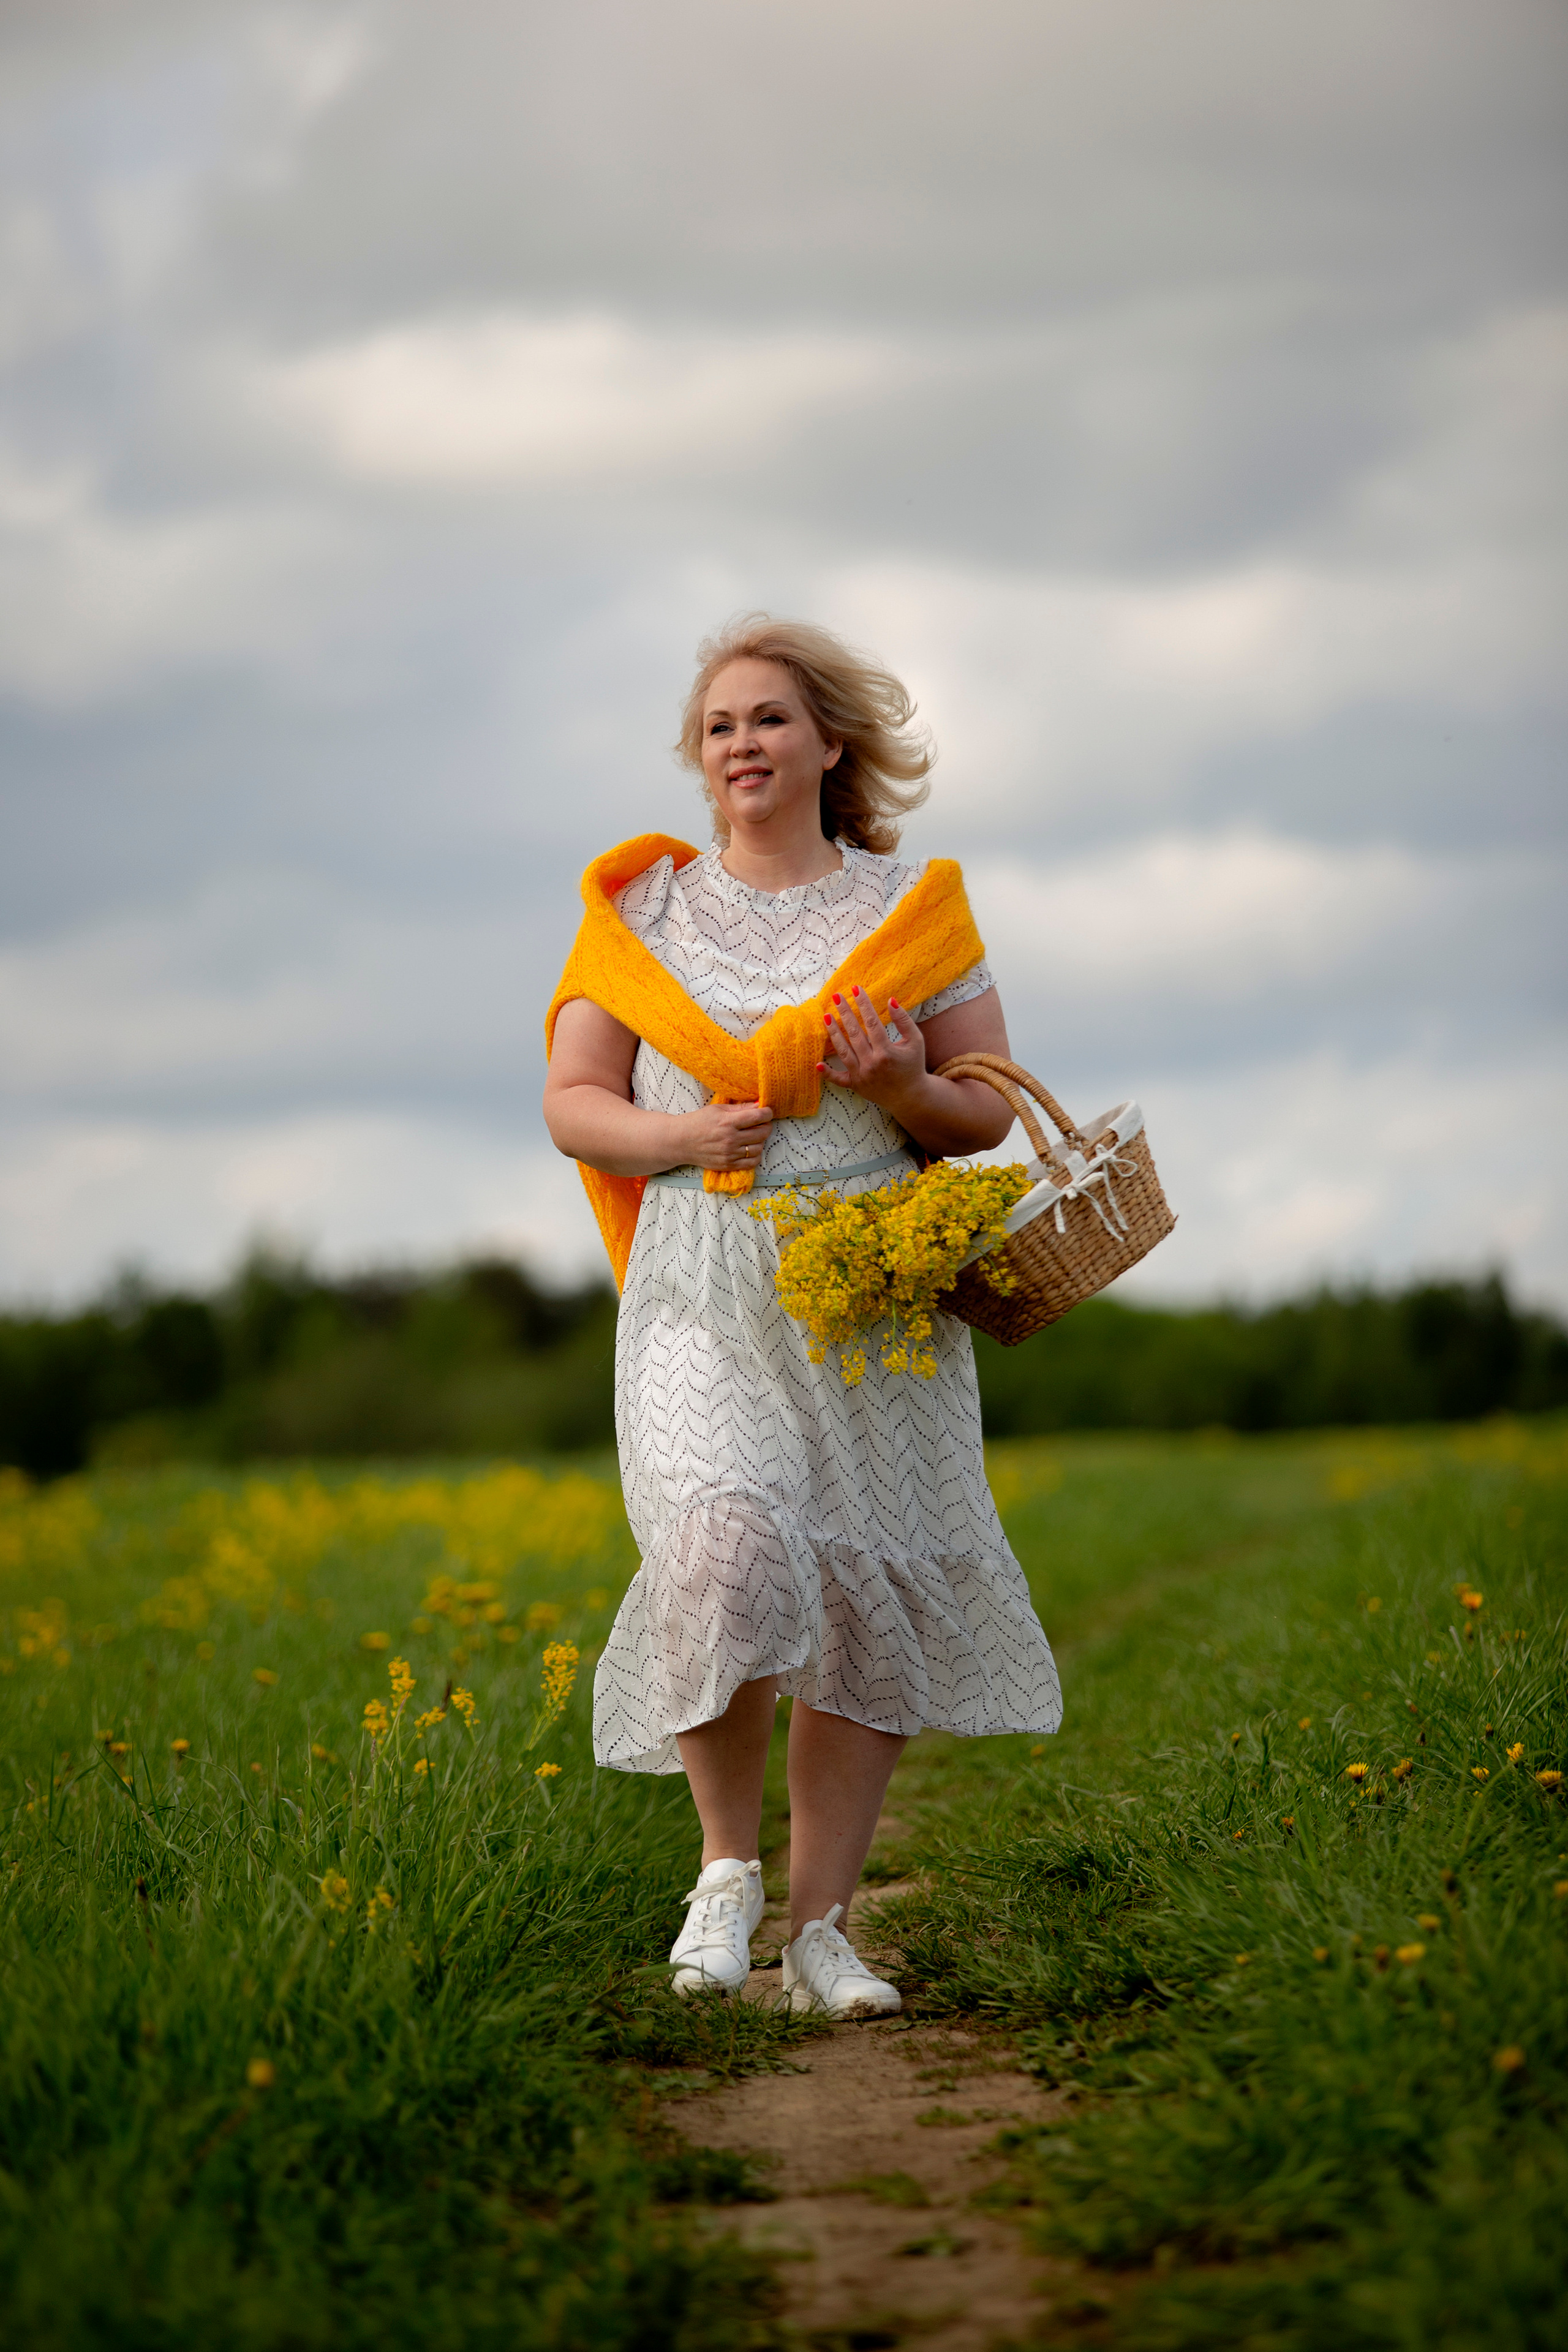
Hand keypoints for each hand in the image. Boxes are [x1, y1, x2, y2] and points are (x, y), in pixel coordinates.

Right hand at [681, 1098, 774, 1173]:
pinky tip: (749, 1148)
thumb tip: (759, 1105)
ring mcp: (730, 1154)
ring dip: (760, 1141)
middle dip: (766, 1126)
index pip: (758, 1117)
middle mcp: (730, 1139)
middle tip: (761, 1123)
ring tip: (753, 1136)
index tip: (767, 1111)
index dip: (767, 1112)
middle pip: (762, 1133)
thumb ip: (739, 1108)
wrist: (681, 1141)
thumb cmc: (699, 1122)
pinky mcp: (728, 1165)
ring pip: (759, 1148)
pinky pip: (752, 1162)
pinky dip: (755, 1155)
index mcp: (728, 1122)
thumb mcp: (717, 1109)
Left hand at [819, 988, 927, 1112]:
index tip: (856, 989)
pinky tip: (817, 1063)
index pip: (872, 1023)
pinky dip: (827, 1073)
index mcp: (887, 1052)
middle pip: (854, 1034)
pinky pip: (838, 1079)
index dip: (863, 1004)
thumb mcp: (916, 1041)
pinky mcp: (855, 1085)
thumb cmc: (913, 1066)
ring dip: (833, 1033)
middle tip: (836, 996)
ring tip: (826, 1016)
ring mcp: (861, 1076)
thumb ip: (904, 1021)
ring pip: (843, 1051)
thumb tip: (890, 1000)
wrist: (910, 1096)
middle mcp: (872, 1064)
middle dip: (845, 1012)